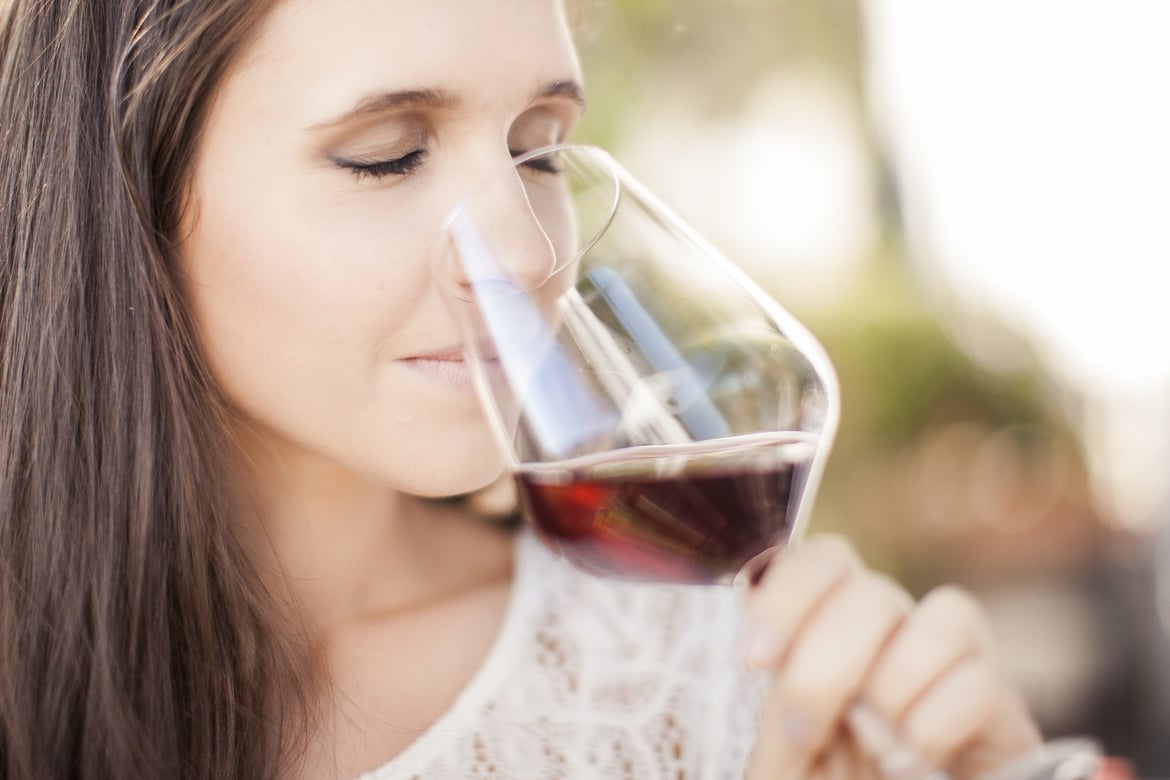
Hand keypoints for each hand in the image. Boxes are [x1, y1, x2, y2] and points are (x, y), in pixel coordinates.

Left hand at [741, 535, 1041, 778]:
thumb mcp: (786, 757)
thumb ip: (776, 703)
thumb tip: (768, 647)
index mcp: (834, 626)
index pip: (824, 561)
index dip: (788, 594)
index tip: (756, 656)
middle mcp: (894, 630)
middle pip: (870, 592)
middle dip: (823, 668)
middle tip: (804, 732)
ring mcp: (952, 663)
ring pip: (942, 616)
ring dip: (893, 689)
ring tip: (876, 747)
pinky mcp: (1002, 707)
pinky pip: (980, 681)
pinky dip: (935, 726)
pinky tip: (917, 758)